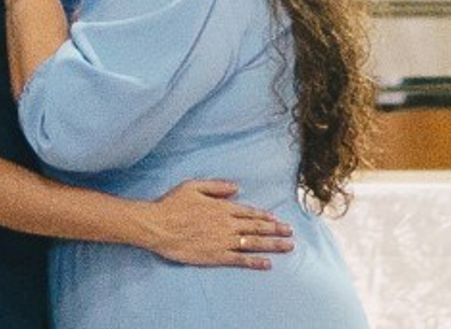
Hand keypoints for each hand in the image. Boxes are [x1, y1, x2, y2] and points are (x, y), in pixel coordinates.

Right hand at [141, 179, 294, 269]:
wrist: (158, 226)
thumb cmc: (173, 204)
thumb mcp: (194, 185)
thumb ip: (217, 186)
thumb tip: (236, 187)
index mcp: (222, 207)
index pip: (249, 212)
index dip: (265, 216)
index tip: (277, 219)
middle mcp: (226, 224)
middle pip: (256, 228)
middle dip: (275, 230)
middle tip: (291, 232)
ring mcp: (223, 241)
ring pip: (253, 243)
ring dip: (272, 245)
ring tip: (287, 246)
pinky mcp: (216, 256)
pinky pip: (239, 260)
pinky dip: (255, 261)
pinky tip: (267, 264)